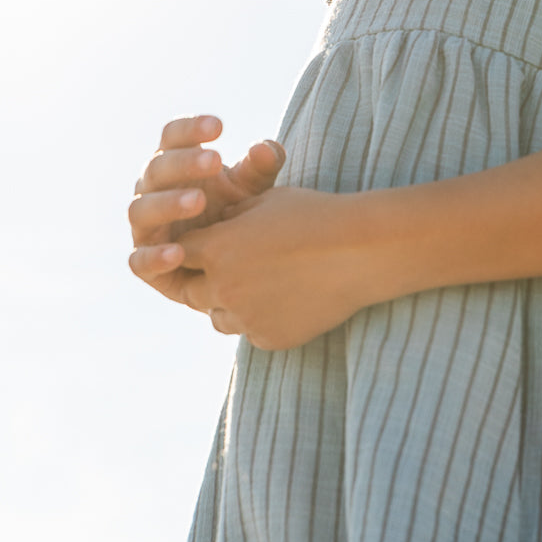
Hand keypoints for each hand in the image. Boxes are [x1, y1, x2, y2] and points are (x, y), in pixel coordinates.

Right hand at [128, 114, 284, 307]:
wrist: (226, 257)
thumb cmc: (234, 207)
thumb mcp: (252, 186)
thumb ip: (262, 167)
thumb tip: (263, 149)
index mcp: (174, 161)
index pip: (172, 136)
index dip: (190, 128)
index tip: (219, 126)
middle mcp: (152, 189)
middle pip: (156, 168)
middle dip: (184, 163)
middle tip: (215, 161)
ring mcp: (144, 225)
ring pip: (141, 210)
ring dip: (168, 204)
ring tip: (199, 201)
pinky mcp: (143, 262)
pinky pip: (139, 260)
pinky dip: (154, 257)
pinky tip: (178, 253)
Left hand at [177, 186, 373, 350]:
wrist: (359, 251)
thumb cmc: (315, 216)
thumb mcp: (268, 202)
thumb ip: (234, 216)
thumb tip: (220, 222)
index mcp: (218, 248)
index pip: (182, 253)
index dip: (193, 247)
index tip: (206, 244)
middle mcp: (224, 287)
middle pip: (192, 291)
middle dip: (204, 279)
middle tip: (226, 268)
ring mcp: (246, 317)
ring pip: (218, 317)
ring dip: (227, 303)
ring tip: (257, 284)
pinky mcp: (268, 338)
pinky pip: (250, 331)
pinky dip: (258, 317)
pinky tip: (284, 298)